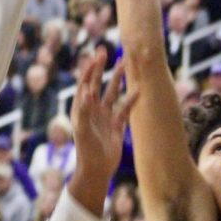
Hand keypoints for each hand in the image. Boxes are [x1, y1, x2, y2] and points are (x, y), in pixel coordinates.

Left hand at [71, 51, 138, 178]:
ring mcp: (105, 116)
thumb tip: (87, 90)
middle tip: (105, 51)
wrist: (97, 169)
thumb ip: (84, 110)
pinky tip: (140, 90)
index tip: (95, 57)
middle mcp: (92, 110)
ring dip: (118, 79)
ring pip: (113, 93)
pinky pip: (125, 109)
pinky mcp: (117, 125)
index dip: (88, 70)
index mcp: (80, 109)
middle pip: (97, 83)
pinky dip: (132, 99)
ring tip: (124, 63)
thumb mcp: (82, 129)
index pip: (84, 84)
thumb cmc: (86, 150)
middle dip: (101, 68)